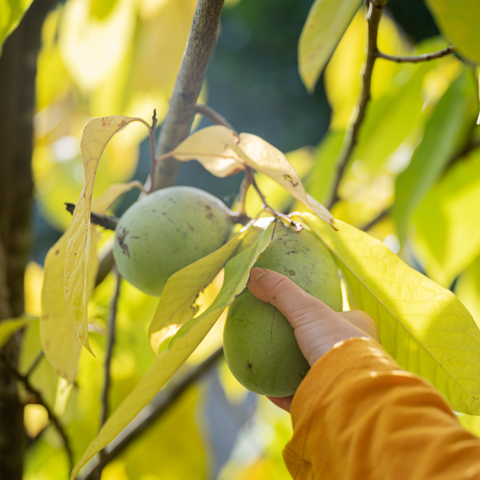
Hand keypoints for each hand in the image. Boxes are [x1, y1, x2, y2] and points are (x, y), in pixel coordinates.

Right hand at [247, 267, 379, 411]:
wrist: (350, 393)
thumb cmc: (336, 342)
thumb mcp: (307, 308)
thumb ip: (281, 291)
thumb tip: (253, 273)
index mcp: (360, 331)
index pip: (340, 316)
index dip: (320, 313)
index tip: (298, 311)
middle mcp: (357, 356)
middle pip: (325, 344)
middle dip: (305, 342)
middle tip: (281, 338)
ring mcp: (343, 381)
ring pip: (315, 372)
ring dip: (293, 369)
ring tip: (269, 362)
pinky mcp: (329, 403)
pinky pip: (303, 396)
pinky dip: (284, 393)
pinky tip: (266, 390)